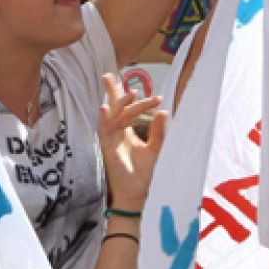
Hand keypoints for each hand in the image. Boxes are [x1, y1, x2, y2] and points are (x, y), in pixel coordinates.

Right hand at [99, 73, 166, 213]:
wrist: (139, 193)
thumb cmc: (146, 173)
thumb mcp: (157, 149)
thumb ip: (159, 131)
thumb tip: (164, 112)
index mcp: (127, 131)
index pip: (126, 110)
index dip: (137, 101)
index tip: (157, 98)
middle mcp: (117, 133)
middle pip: (112, 108)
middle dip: (111, 91)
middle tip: (108, 75)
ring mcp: (111, 140)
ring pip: (112, 116)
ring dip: (118, 104)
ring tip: (129, 92)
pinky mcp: (107, 148)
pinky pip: (104, 131)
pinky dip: (104, 119)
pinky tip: (105, 108)